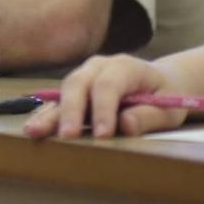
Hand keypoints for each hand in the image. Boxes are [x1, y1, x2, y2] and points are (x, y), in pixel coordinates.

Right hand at [22, 54, 191, 139]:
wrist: (161, 83)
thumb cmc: (166, 96)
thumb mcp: (169, 108)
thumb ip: (149, 116)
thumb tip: (125, 125)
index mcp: (125, 66)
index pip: (109, 85)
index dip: (103, 109)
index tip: (102, 136)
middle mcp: (99, 67)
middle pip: (79, 83)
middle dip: (72, 110)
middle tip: (67, 136)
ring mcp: (84, 76)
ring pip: (64, 91)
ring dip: (50, 113)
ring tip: (34, 132)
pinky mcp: (76, 92)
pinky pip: (59, 102)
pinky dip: (47, 115)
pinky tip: (34, 130)